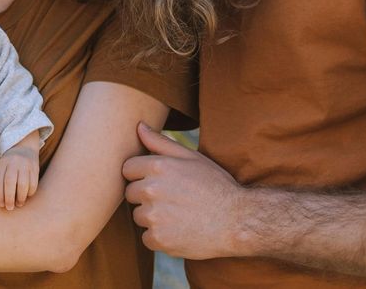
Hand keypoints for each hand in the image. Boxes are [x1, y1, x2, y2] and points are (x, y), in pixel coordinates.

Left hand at [0, 133, 40, 209]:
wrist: (24, 147)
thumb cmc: (10, 164)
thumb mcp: (2, 168)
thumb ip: (0, 181)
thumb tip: (1, 201)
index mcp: (3, 163)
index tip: (1, 205)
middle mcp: (14, 162)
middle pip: (10, 182)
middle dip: (9, 198)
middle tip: (9, 208)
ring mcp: (26, 164)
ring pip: (23, 184)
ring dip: (20, 197)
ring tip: (19, 204)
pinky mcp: (36, 167)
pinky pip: (33, 183)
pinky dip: (30, 193)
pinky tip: (27, 196)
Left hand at [122, 122, 249, 259]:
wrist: (238, 221)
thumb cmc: (216, 186)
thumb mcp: (192, 157)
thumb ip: (160, 142)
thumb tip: (139, 126)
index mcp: (158, 166)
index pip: (128, 169)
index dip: (142, 175)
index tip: (160, 182)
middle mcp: (151, 189)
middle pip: (131, 193)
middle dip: (146, 196)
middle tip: (172, 199)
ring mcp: (154, 216)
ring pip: (139, 216)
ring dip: (153, 217)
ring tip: (179, 215)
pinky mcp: (158, 239)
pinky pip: (147, 238)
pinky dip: (160, 237)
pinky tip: (180, 231)